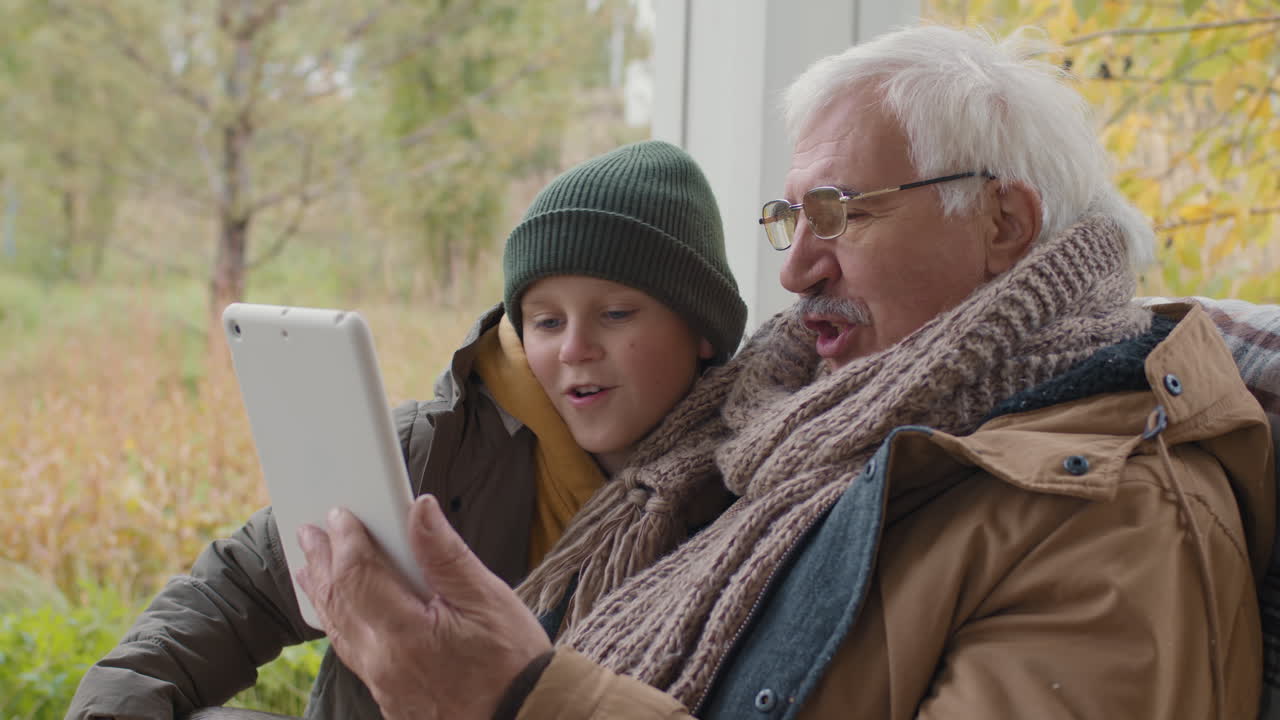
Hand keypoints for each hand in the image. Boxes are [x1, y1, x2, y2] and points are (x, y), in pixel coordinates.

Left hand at [295, 495, 551, 719]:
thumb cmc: (513, 664)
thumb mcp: (487, 598)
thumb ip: (446, 554)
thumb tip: (419, 510)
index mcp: (403, 633)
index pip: (359, 574)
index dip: (347, 539)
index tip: (340, 514)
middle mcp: (382, 662)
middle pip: (339, 602)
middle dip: (323, 562)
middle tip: (308, 532)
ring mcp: (382, 684)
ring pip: (339, 632)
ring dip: (323, 595)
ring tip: (310, 570)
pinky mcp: (391, 698)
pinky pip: (352, 655)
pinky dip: (340, 625)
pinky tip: (341, 616)